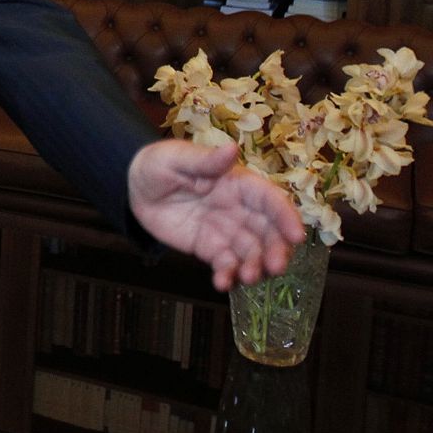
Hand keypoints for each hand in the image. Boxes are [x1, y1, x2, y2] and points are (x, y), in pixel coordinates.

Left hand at [127, 140, 305, 291]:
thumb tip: (231, 149)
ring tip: (248, 278)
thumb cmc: (159, 163)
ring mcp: (226, 230)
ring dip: (254, 267)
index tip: (296, 236)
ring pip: (250, 252)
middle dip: (276, 250)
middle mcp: (239, 209)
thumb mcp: (177, 158)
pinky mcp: (209, 248)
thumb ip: (205, 160)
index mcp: (238, 183)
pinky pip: (225, 264)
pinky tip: (221, 283)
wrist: (135, 186)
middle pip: (268, 232)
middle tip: (275, 267)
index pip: (269, 200)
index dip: (286, 216)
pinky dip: (227, 275)